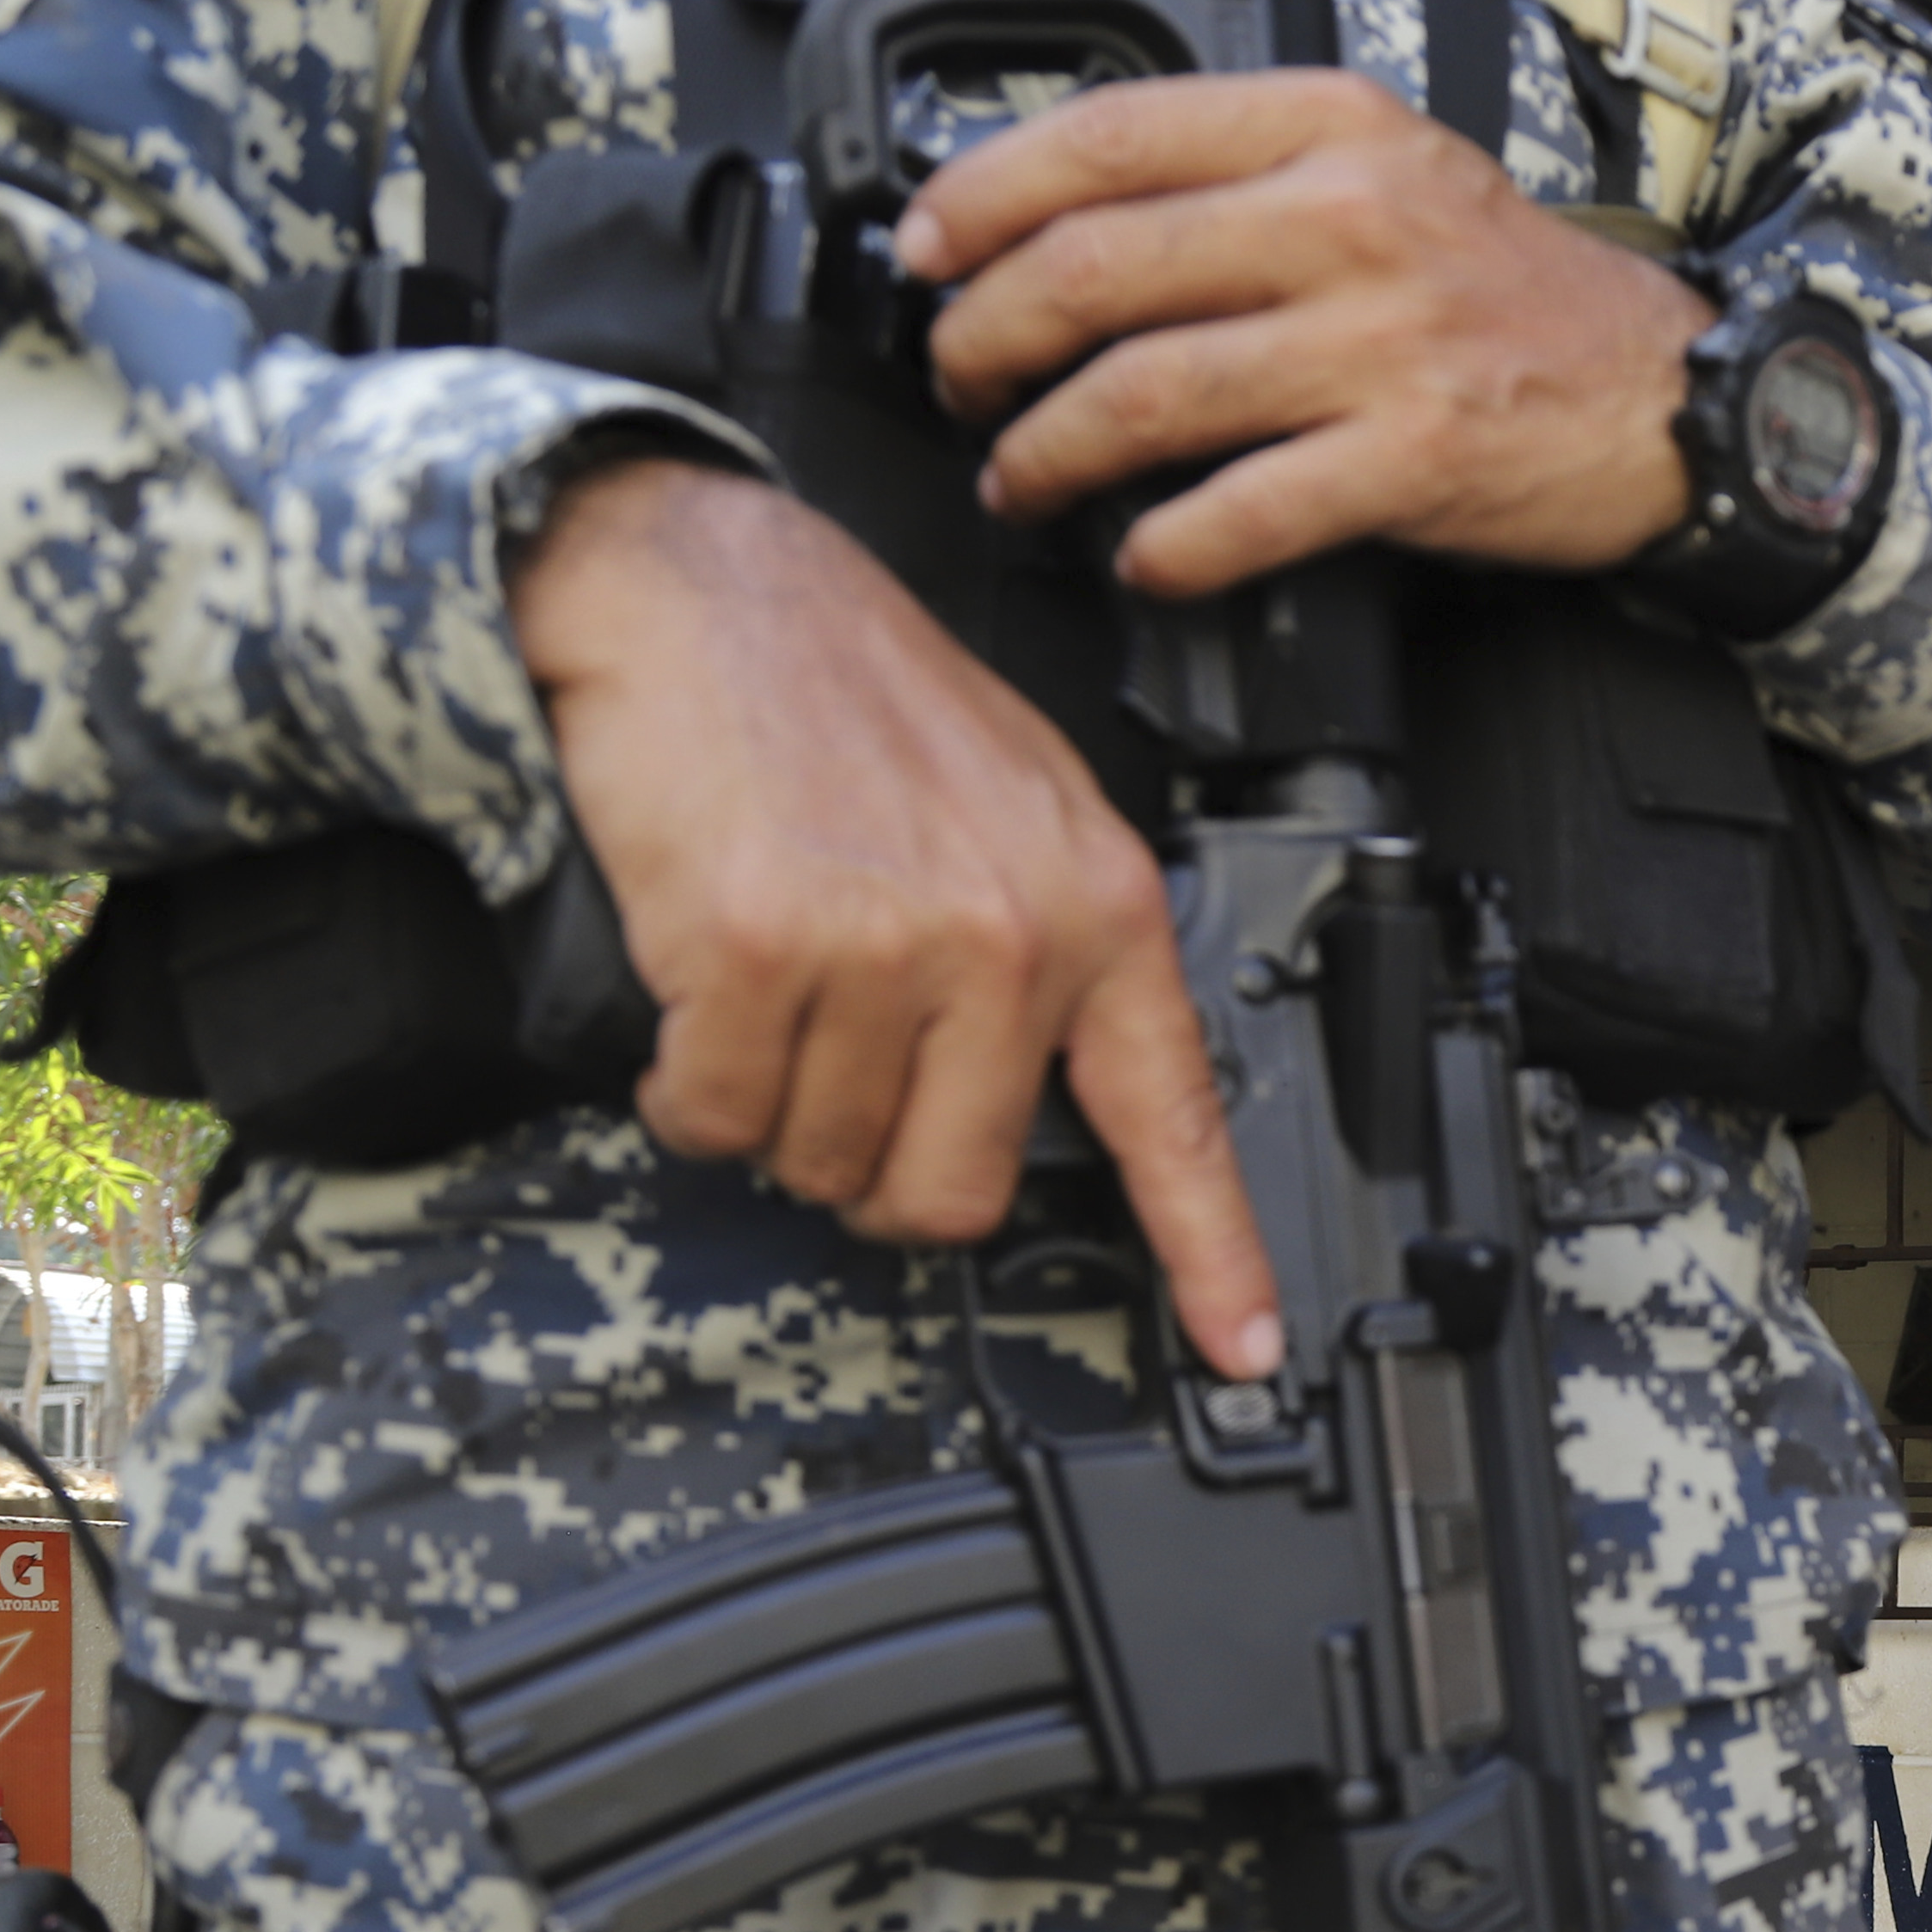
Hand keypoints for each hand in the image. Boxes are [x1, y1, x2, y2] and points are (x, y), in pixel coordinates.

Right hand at [505, 461, 1282, 1375]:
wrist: (701, 585)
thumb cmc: (853, 700)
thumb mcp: (1017, 812)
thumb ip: (1053, 954)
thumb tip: (1042, 1097)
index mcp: (1096, 909)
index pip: (1175, 1119)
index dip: (1212, 1252)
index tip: (1243, 1346)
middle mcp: (1008, 936)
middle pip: (950, 1192)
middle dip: (875, 1174)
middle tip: (841, 1092)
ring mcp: (883, 943)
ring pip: (822, 1158)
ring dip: (773, 1115)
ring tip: (768, 1004)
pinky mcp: (752, 943)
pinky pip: (716, 1112)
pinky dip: (688, 1087)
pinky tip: (696, 1004)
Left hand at [900, 69, 1714, 595]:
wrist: (1677, 397)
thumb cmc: (1518, 298)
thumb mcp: (1392, 172)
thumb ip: (1248, 179)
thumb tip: (1072, 221)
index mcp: (1330, 128)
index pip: (1109, 136)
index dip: (984, 196)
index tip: (927, 250)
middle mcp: (1350, 220)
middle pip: (1099, 267)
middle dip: (989, 335)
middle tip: (958, 381)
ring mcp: (1383, 342)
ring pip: (1148, 391)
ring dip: (1049, 450)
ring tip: (1018, 480)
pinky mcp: (1415, 458)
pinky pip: (1244, 508)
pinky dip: (1168, 546)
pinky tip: (1142, 556)